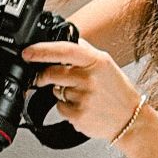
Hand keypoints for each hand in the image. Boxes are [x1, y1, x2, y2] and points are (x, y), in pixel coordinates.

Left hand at [20, 36, 143, 143]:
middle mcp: (89, 78)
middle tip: (43, 78)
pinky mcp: (78, 115)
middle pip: (52, 73)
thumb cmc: (117, 91)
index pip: (64, 50)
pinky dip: (65, 108)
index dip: (41, 50)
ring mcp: (84, 97)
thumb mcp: (106, 64)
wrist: (130, 119)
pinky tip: (81, 107)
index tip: (27, 53)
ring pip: (55, 91)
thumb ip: (85, 51)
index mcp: (96, 61)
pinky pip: (60, 108)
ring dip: (60, 92)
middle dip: (43, 76)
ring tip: (79, 95)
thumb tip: (66, 38)